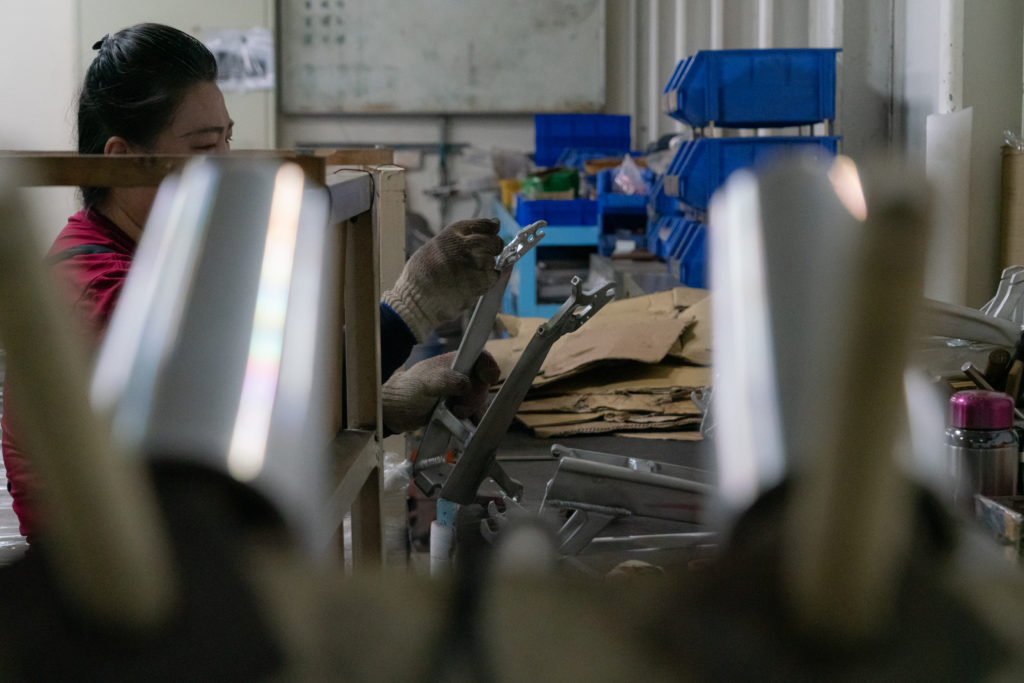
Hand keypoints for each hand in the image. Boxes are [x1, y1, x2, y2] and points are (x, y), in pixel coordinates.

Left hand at [381, 351, 500, 432]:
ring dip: (470, 410)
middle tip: (458, 406)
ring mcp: (461, 393)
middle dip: (474, 397)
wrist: (397, 410)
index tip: (487, 380)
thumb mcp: (427, 383)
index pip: (482, 358)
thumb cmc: (409, 390)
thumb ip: (448, 381)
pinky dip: (469, 421)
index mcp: (456, 361)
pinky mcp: (459, 409)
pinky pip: (473, 415)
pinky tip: (458, 423)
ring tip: (453, 414)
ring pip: (479, 401)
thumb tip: (468, 385)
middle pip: (483, 384)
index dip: (488, 368)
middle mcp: (462, 375)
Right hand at [382, 218, 502, 341]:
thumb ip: (460, 237)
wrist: (416, 300)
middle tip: (484, 256)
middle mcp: (465, 245)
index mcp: (453, 234)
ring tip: (468, 275)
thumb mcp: (435, 247)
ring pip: (492, 261)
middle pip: (493, 242)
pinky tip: (472, 284)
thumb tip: (493, 224)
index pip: (484, 225)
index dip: (491, 229)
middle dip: (493, 248)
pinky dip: (487, 281)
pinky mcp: (480, 283)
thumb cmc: (421, 275)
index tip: (493, 231)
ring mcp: (474, 264)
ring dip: (486, 267)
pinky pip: (493, 278)